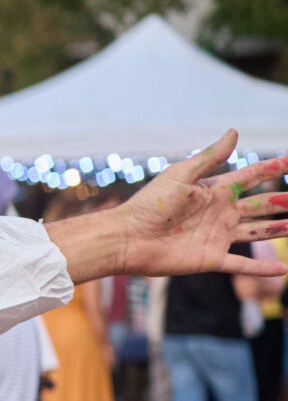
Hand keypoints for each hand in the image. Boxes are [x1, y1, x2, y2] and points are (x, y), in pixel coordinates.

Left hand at [101, 130, 287, 278]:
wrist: (128, 238)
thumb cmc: (149, 204)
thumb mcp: (181, 175)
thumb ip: (210, 157)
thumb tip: (234, 131)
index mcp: (213, 191)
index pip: (249, 177)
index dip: (271, 168)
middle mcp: (219, 213)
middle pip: (259, 205)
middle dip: (282, 201)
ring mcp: (217, 236)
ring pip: (257, 232)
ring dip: (279, 229)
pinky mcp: (211, 258)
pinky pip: (242, 264)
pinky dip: (262, 267)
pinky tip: (283, 269)